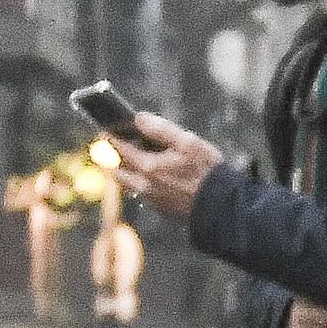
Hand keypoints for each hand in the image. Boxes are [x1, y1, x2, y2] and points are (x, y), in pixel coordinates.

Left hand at [102, 114, 221, 213]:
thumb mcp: (188, 143)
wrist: (222, 207)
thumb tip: (138, 118)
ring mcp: (150, 199)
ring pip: (125, 184)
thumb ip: (161, 129)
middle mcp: (143, 185)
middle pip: (114, 171)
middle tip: (110, 146)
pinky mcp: (159, 208)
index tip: (104, 129)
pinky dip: (136, 181)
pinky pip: (139, 193)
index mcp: (148, 166)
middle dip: (109, 158)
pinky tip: (148, 175)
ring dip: (121, 170)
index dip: (109, 137)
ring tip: (126, 159)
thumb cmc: (207, 172)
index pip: (118, 149)